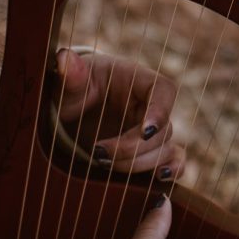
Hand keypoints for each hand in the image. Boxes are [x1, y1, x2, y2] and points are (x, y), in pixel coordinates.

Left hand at [55, 49, 184, 180]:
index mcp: (137, 80)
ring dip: (138, 164)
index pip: (164, 91)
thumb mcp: (70, 83)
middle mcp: (151, 106)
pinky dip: (171, 171)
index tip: (143, 131)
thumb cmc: (75, 89)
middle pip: (163, 130)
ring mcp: (153, 131)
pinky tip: (157, 179)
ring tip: (104, 165)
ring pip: (165, 151)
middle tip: (99, 154)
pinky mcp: (150, 151)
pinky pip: (173, 161)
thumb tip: (65, 59)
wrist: (72, 110)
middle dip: (133, 148)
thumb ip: (70, 75)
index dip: (160, 112)